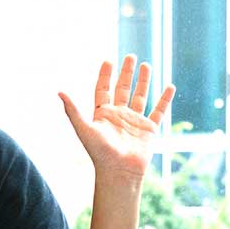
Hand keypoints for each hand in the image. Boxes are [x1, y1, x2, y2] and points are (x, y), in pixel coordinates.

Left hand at [59, 55, 174, 179]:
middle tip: (130, 56)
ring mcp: (135, 121)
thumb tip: (59, 92)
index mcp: (103, 114)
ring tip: (146, 65)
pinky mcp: (149, 129)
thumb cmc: (99, 153)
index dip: (105, 75)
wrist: (119, 171)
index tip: (108, 60)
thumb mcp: (84, 128)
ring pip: (140, 96)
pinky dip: (165, 99)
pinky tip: (170, 87)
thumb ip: (73, 110)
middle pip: (123, 89)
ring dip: (143, 81)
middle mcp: (119, 115)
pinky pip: (159, 111)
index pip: (103, 89)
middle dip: (126, 73)